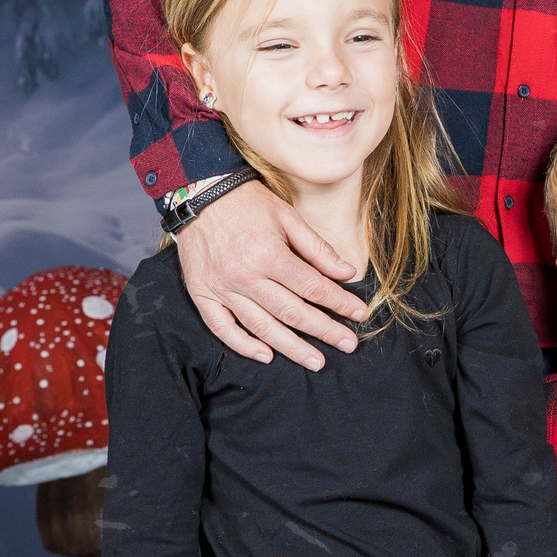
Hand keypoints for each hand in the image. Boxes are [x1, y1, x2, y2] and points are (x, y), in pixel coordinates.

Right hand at [174, 178, 370, 368]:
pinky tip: (266, 356)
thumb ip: (317, 248)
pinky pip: (222, 328)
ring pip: (262, 327)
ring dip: (292, 348)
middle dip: (324, 331)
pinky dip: (244, 345)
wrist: (198, 194)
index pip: (312, 287)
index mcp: (269, 255)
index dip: (339, 303)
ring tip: (316, 361)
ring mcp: (222, 289)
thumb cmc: (247, 203)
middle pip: (292, 313)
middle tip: (348, 344)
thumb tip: (346, 273)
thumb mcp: (287, 216)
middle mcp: (245, 277)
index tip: (358, 314)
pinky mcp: (203, 295)